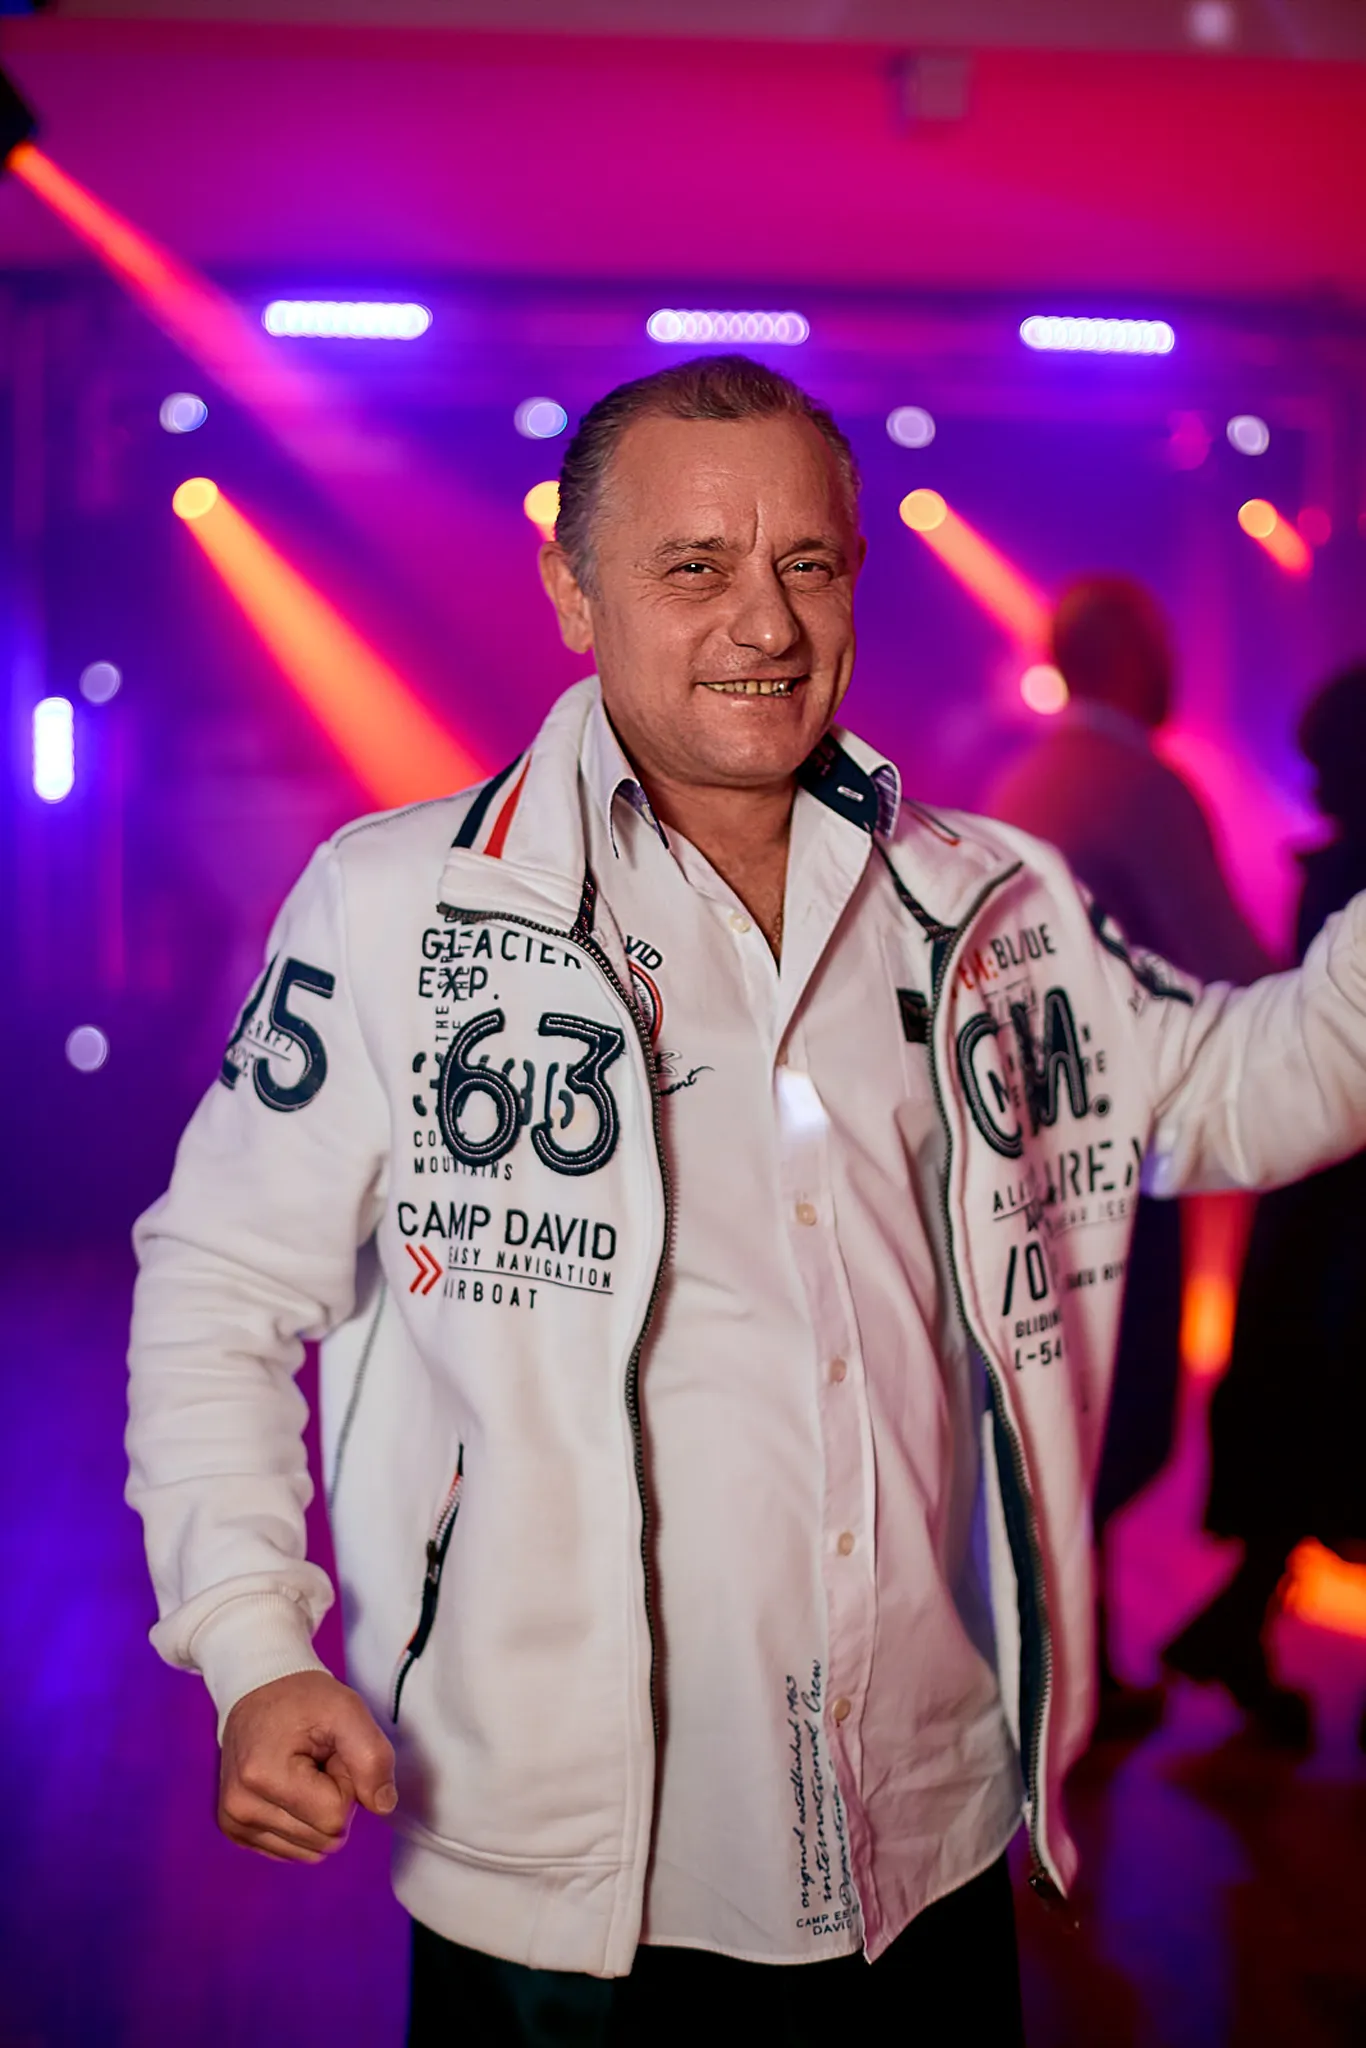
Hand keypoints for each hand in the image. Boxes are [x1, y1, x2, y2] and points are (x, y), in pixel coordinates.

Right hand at [218, 1670, 396, 1863]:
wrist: (259, 1689)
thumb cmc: (304, 1699)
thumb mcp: (348, 1710)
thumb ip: (372, 1757)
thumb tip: (383, 1806)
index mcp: (263, 1777)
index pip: (335, 1817)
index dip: (346, 1784)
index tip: (331, 1753)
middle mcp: (240, 1809)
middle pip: (324, 1839)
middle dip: (334, 1800)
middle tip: (319, 1760)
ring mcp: (234, 1823)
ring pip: (311, 1851)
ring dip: (319, 1812)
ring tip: (305, 1771)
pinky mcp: (236, 1830)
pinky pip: (293, 1851)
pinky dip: (302, 1823)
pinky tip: (291, 1787)